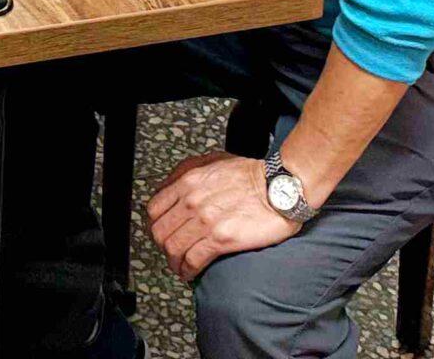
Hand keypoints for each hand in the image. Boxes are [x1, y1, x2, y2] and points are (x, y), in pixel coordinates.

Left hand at [147, 153, 302, 280]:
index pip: (154, 210)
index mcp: (188, 181)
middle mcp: (192, 201)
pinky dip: (188, 270)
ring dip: (174, 262)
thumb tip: (170, 186)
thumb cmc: (251, 175)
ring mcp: (205, 221)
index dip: (155, 226)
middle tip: (171, 252)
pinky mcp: (220, 239)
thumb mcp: (213, 160)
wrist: (279, 187)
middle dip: (163, 246)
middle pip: (160, 232)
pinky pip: (192, 260)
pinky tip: (191, 273)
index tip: (162, 233)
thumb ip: (188, 171)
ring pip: (173, 248)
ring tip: (180, 266)